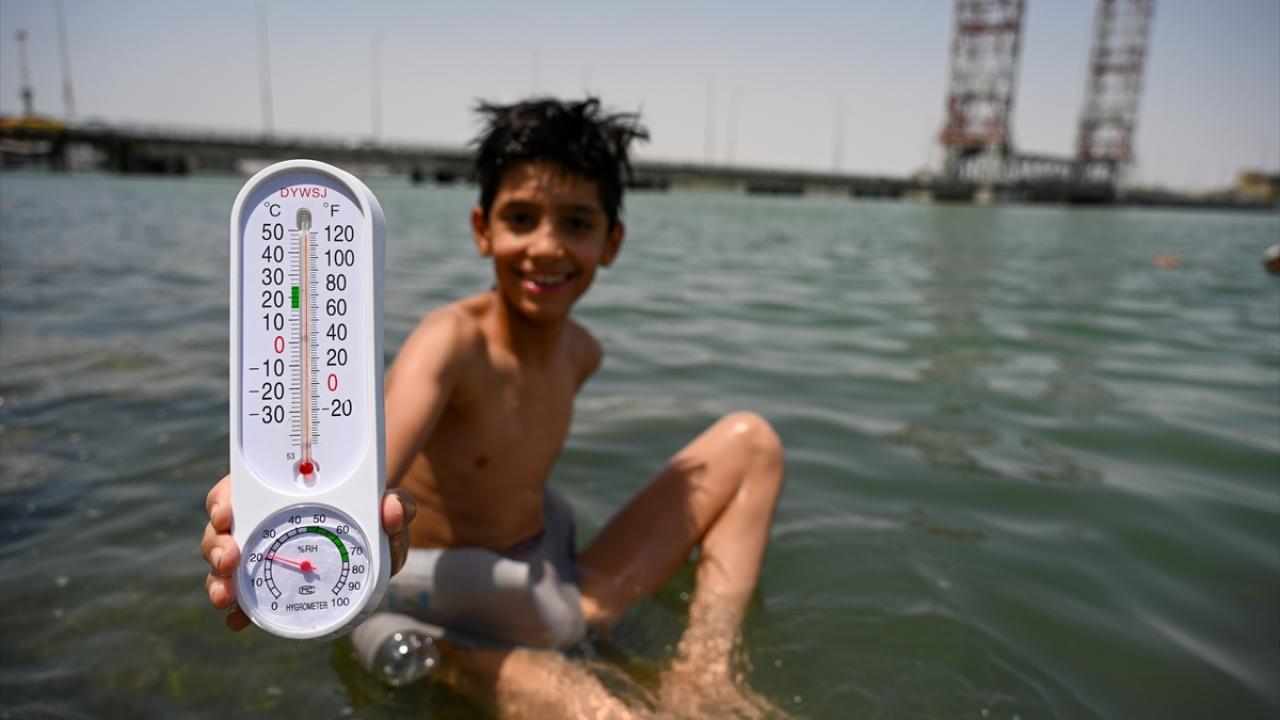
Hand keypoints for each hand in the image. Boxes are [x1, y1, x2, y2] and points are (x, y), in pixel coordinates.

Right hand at [201, 474, 416, 631]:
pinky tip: (237, 622)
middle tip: (228, 559)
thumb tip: (393, 507)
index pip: (238, 490)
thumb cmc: (376, 518)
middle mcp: (262, 522)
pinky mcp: (269, 586)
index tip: (226, 513)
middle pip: (221, 531)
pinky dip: (238, 611)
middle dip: (216, 547)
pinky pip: (245, 598)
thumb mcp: (390, 509)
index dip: (223, 500)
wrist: (375, 544)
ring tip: (227, 598)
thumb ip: (398, 506)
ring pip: (225, 566)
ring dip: (219, 582)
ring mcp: (262, 555)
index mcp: (279, 494)